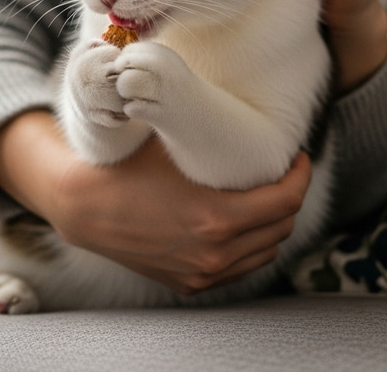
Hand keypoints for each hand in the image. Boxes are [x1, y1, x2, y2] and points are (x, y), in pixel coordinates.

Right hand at [0, 110, 310, 294]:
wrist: (85, 207)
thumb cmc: (129, 168)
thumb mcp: (175, 141)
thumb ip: (212, 125)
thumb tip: (241, 103)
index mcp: (217, 218)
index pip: (286, 201)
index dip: (300, 176)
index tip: (297, 158)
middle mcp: (214, 253)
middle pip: (280, 227)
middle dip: (289, 196)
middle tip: (282, 171)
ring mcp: (202, 273)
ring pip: (264, 251)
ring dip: (273, 222)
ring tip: (265, 195)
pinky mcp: (190, 283)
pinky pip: (239, 268)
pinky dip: (250, 245)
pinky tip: (243, 223)